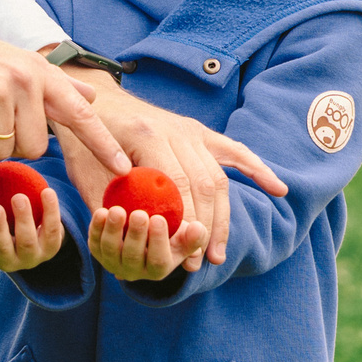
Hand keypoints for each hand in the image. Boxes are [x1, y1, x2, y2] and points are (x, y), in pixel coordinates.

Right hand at [0, 10, 123, 167]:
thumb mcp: (9, 62)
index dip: (104, 144)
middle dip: (6, 143)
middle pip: (34, 147)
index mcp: (35, 70)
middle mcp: (23, 80)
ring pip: (3, 153)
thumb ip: (50, 85)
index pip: (80, 113)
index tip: (126, 168)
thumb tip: (91, 98)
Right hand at [0, 188, 64, 271]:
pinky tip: (47, 191)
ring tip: (18, 197)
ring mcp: (31, 257)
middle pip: (2, 248)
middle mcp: (8, 262)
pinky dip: (51, 212)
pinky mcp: (51, 249)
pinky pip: (53, 231)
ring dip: (23, 219)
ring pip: (27, 242)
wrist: (32, 235)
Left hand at [57, 87, 282, 268]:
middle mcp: (176, 130)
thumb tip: (129, 236)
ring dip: (222, 217)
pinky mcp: (199, 132)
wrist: (91, 99)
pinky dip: (257, 170)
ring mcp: (191, 129)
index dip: (184, 224)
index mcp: (147, 136)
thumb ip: (109, 198)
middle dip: (206, 228)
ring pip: (219, 176)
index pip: (178, 186)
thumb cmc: (83, 138)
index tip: (182, 257)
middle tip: (201, 262)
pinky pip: (233, 151)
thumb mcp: (85, 168)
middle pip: (204, 184)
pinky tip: (278, 189)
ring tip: (217, 251)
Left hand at [89, 204, 206, 281]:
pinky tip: (101, 212)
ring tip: (117, 210)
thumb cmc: (169, 232)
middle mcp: (134, 271)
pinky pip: (94, 242)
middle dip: (136, 235)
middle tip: (139, 213)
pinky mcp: (98, 252)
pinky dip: (96, 228)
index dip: (158, 241)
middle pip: (133, 257)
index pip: (158, 261)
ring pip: (110, 250)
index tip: (159, 219)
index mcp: (158, 269)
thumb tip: (198, 228)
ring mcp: (113, 262)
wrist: (141, 230)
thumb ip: (194, 234)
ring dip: (113, 230)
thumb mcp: (183, 235)